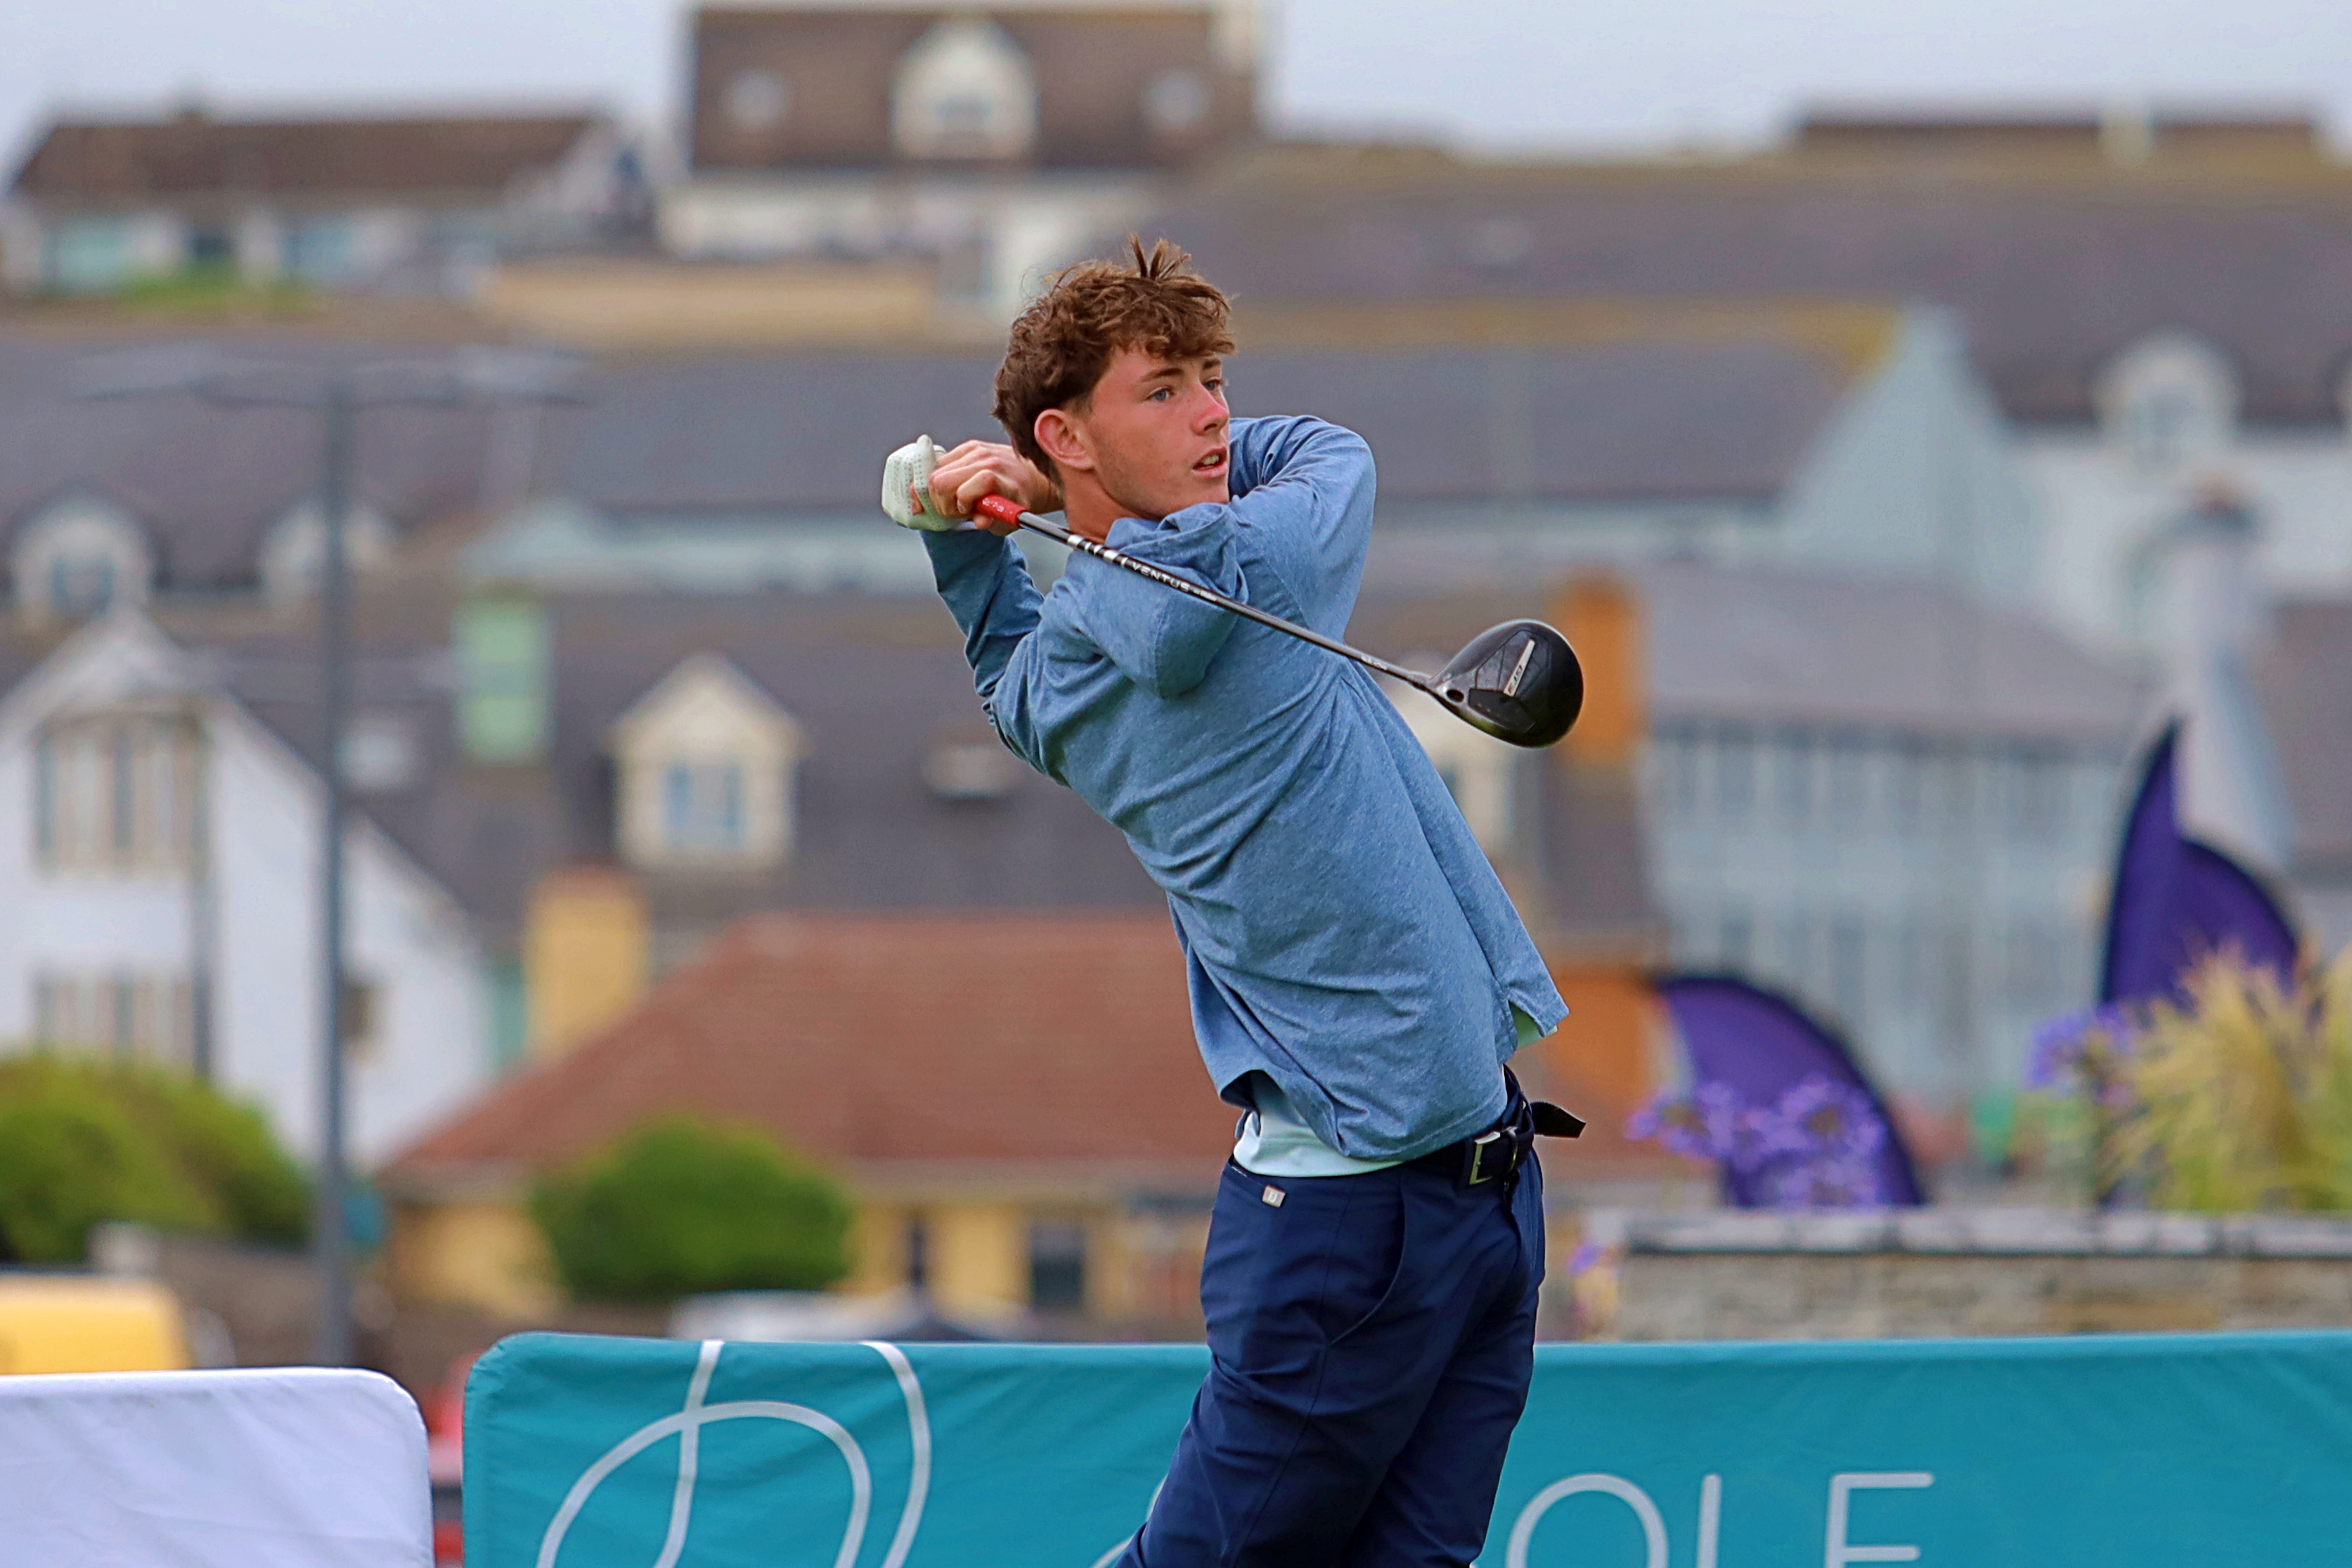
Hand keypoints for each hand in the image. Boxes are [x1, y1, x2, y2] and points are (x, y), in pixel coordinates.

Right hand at [926, 441, 1060, 535]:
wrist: (1033, 477)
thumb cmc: (1019, 500)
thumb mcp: (1011, 520)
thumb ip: (994, 522)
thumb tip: (979, 522)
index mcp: (999, 479)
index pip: (964, 490)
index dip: (959, 505)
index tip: (966, 512)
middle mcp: (987, 460)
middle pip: (940, 480)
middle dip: (941, 501)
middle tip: (956, 509)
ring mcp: (977, 450)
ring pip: (936, 472)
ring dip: (940, 490)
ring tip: (956, 498)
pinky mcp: (970, 446)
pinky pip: (941, 462)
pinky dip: (942, 477)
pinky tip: (955, 486)